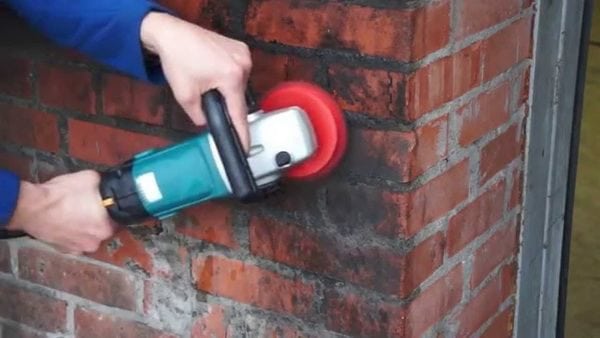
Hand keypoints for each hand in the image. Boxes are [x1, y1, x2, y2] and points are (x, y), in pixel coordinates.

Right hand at [7, 171, 115, 254]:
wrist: (32, 207)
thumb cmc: (60, 195)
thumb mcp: (90, 178)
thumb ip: (103, 185)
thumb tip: (107, 184)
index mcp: (107, 226)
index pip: (120, 218)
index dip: (113, 209)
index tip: (107, 204)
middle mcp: (96, 241)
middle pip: (105, 228)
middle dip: (99, 218)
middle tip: (89, 206)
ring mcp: (80, 247)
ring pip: (90, 235)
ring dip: (86, 227)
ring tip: (75, 213)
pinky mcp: (66, 250)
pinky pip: (77, 241)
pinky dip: (74, 233)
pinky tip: (67, 222)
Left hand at [140, 12, 251, 149]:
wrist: (171, 34)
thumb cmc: (177, 60)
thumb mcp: (184, 96)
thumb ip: (199, 116)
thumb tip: (208, 122)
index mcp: (231, 77)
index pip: (239, 113)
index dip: (241, 132)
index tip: (245, 147)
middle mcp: (243, 64)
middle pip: (239, 97)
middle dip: (226, 102)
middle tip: (206, 96)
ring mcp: (244, 54)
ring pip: (239, 84)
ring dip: (228, 89)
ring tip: (207, 80)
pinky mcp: (241, 48)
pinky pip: (239, 70)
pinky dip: (229, 76)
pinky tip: (214, 71)